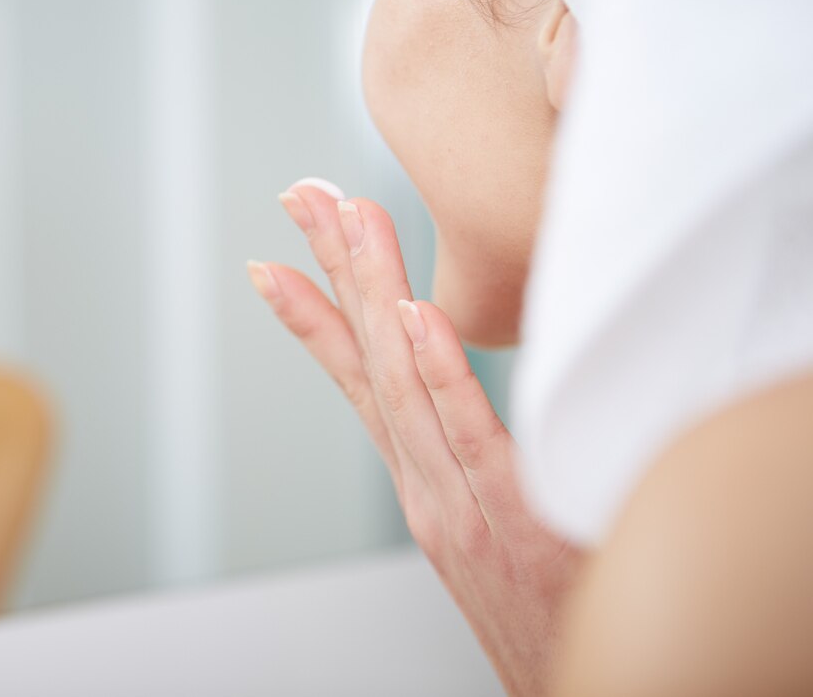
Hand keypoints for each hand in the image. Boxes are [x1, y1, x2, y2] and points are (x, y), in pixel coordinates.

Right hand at [249, 180, 583, 696]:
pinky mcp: (510, 525)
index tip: (277, 262)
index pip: (356, 380)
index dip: (314, 317)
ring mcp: (457, 505)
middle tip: (304, 197)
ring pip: (404, 382)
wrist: (567, 688)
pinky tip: (413, 317)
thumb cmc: (541, 613)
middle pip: (366, 360)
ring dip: (372, 292)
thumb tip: (468, 402)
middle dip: (333, 270)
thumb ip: (476, 463)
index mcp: (419, 480)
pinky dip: (438, 373)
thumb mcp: (494, 528)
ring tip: (349, 218)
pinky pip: (468, 438)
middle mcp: (423, 485)